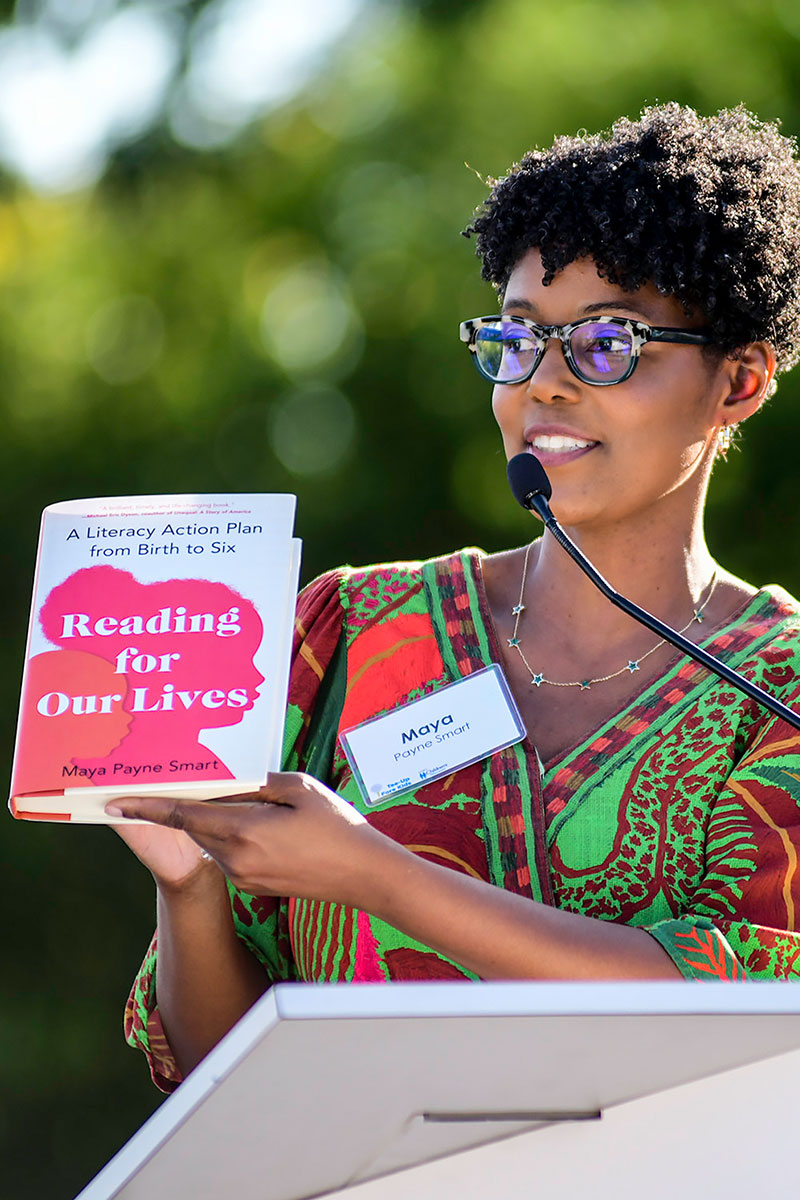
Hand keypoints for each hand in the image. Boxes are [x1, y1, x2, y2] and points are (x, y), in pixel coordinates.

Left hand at [105, 772, 384, 906]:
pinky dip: (232, 834)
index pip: (183, 816)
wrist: (363, 875)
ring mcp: (243, 877)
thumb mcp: (298, 790)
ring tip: (234, 796)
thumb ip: (258, 782)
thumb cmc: (337, 827)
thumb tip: (229, 779)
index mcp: (244, 830)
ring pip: (214, 839)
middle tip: (174, 779)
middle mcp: (236, 859)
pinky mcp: (254, 886)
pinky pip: (231, 853)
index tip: (115, 803)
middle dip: (185, 804)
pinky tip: (256, 820)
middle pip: (196, 825)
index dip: (147, 807)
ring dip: (215, 817)